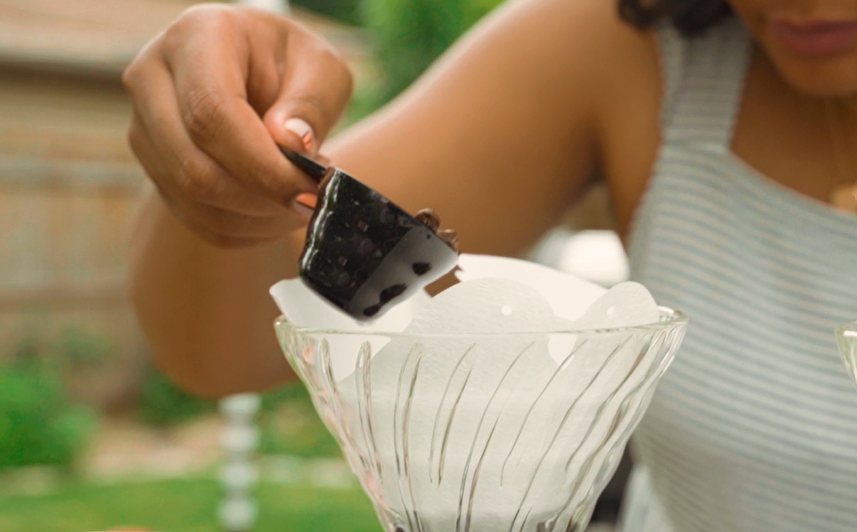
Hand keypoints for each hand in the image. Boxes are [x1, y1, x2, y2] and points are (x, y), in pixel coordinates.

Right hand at [122, 4, 352, 246]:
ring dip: (258, 217)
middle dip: (261, 199)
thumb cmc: (292, 65)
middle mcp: (153, 78)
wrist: (257, 72)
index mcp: (197, 37)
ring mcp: (145, 127)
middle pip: (194, 167)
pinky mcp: (153, 167)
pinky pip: (198, 219)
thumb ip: (312, 103)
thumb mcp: (321, 68)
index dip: (262, 165)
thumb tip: (290, 143)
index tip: (309, 189)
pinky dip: (246, 228)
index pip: (212, 113)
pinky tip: (277, 207)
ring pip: (193, 200)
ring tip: (301, 196)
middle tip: (313, 200)